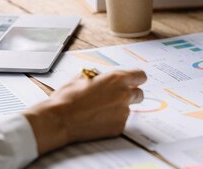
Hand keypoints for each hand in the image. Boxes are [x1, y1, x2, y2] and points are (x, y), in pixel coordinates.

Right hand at [23, 69, 146, 154]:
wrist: (60, 119)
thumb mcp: (82, 77)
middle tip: (116, 97)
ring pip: (128, 109)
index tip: (134, 81)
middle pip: (139, 94)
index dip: (136, 79)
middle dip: (131, 94)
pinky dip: (112, 120)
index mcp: (117, 79)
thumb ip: (99, 76)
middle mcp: (124, 95)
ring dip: (119, 108)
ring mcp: (123, 112)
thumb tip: (101, 77)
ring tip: (99, 110)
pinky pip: (120, 121)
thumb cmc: (68, 97)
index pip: (141, 76)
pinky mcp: (119, 127)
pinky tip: (97, 119)